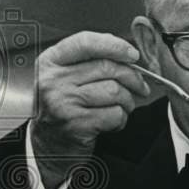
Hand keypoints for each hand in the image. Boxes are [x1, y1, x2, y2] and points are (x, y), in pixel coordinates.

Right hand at [31, 32, 149, 188]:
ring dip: (128, 101)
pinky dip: (121, 118)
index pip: (85, 42)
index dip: (114, 45)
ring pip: (115, 91)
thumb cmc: (63, 108)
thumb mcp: (65, 78)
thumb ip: (89, 61)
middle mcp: (53, 80)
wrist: (48, 145)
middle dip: (132, 77)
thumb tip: (127, 54)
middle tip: (140, 87)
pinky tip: (113, 122)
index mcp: (50, 62)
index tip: (132, 54)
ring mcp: (63, 103)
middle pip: (107, 67)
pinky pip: (115, 114)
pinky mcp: (77, 125)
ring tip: (123, 106)